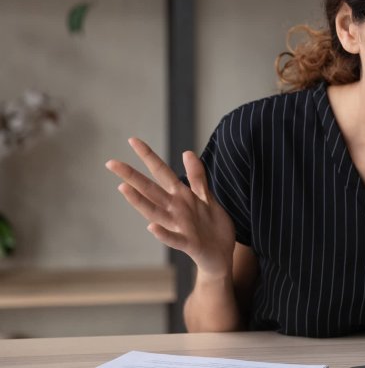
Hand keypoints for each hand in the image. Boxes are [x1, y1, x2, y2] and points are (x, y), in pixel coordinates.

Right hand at [105, 137, 235, 278]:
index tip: (133, 140)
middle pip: (151, 190)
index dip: (148, 156)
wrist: (220, 257)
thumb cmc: (211, 227)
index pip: (161, 173)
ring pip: (156, 212)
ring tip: (123, 188)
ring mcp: (180, 227)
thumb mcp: (206, 198)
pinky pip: (174, 239)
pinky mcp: (189, 244)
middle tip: (111, 163)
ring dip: (140, 202)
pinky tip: (151, 227)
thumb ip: (197, 177)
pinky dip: (163, 234)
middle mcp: (175, 210)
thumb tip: (187, 152)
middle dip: (132, 176)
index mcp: (180, 198)